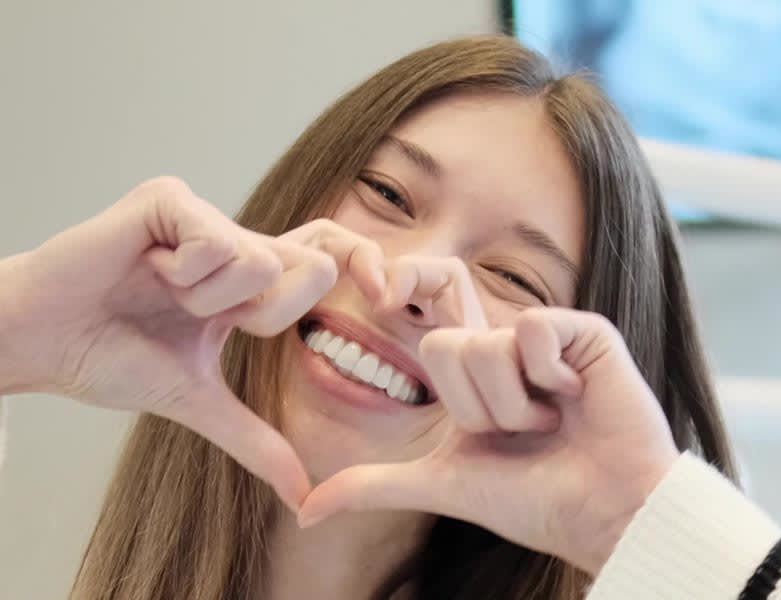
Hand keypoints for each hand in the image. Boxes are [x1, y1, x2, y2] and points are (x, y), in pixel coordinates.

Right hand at [0, 177, 384, 510]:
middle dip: (261, 311)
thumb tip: (302, 493)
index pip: (329, 261)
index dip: (368, 272)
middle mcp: (237, 241)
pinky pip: (217, 240)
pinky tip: (145, 269)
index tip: (389, 300)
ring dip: (206, 299)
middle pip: (312, 265)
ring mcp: (207, 215)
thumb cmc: (110, 358)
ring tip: (159, 292)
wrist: (40, 340)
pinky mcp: (172, 197)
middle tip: (197, 315)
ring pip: (261, 260)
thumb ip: (254, 438)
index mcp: (249, 282)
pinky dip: (182, 273)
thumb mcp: (195, 399)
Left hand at [298, 307, 679, 574]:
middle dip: (475, 410)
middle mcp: (503, 344)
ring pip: (485, 347)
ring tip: (552, 421)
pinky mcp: (582, 331)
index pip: (422, 307)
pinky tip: (576, 397)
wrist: (601, 514)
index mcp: (470, 369)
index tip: (381, 291)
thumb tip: (305, 510)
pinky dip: (549, 378)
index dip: (402, 283)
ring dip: (515, 406)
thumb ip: (373, 484)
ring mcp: (543, 335)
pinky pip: (533, 329)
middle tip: (519, 429)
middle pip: (443, 347)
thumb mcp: (442, 483)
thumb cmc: (530, 500)